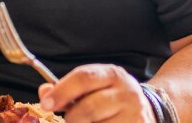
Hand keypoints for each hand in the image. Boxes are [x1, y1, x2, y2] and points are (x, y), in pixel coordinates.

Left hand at [38, 64, 154, 122]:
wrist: (146, 111)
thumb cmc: (111, 98)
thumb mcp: (93, 86)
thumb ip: (67, 88)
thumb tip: (45, 92)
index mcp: (112, 74)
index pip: (83, 78)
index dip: (62, 91)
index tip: (46, 104)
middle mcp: (126, 92)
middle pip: (89, 107)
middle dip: (72, 118)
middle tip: (67, 120)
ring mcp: (135, 114)